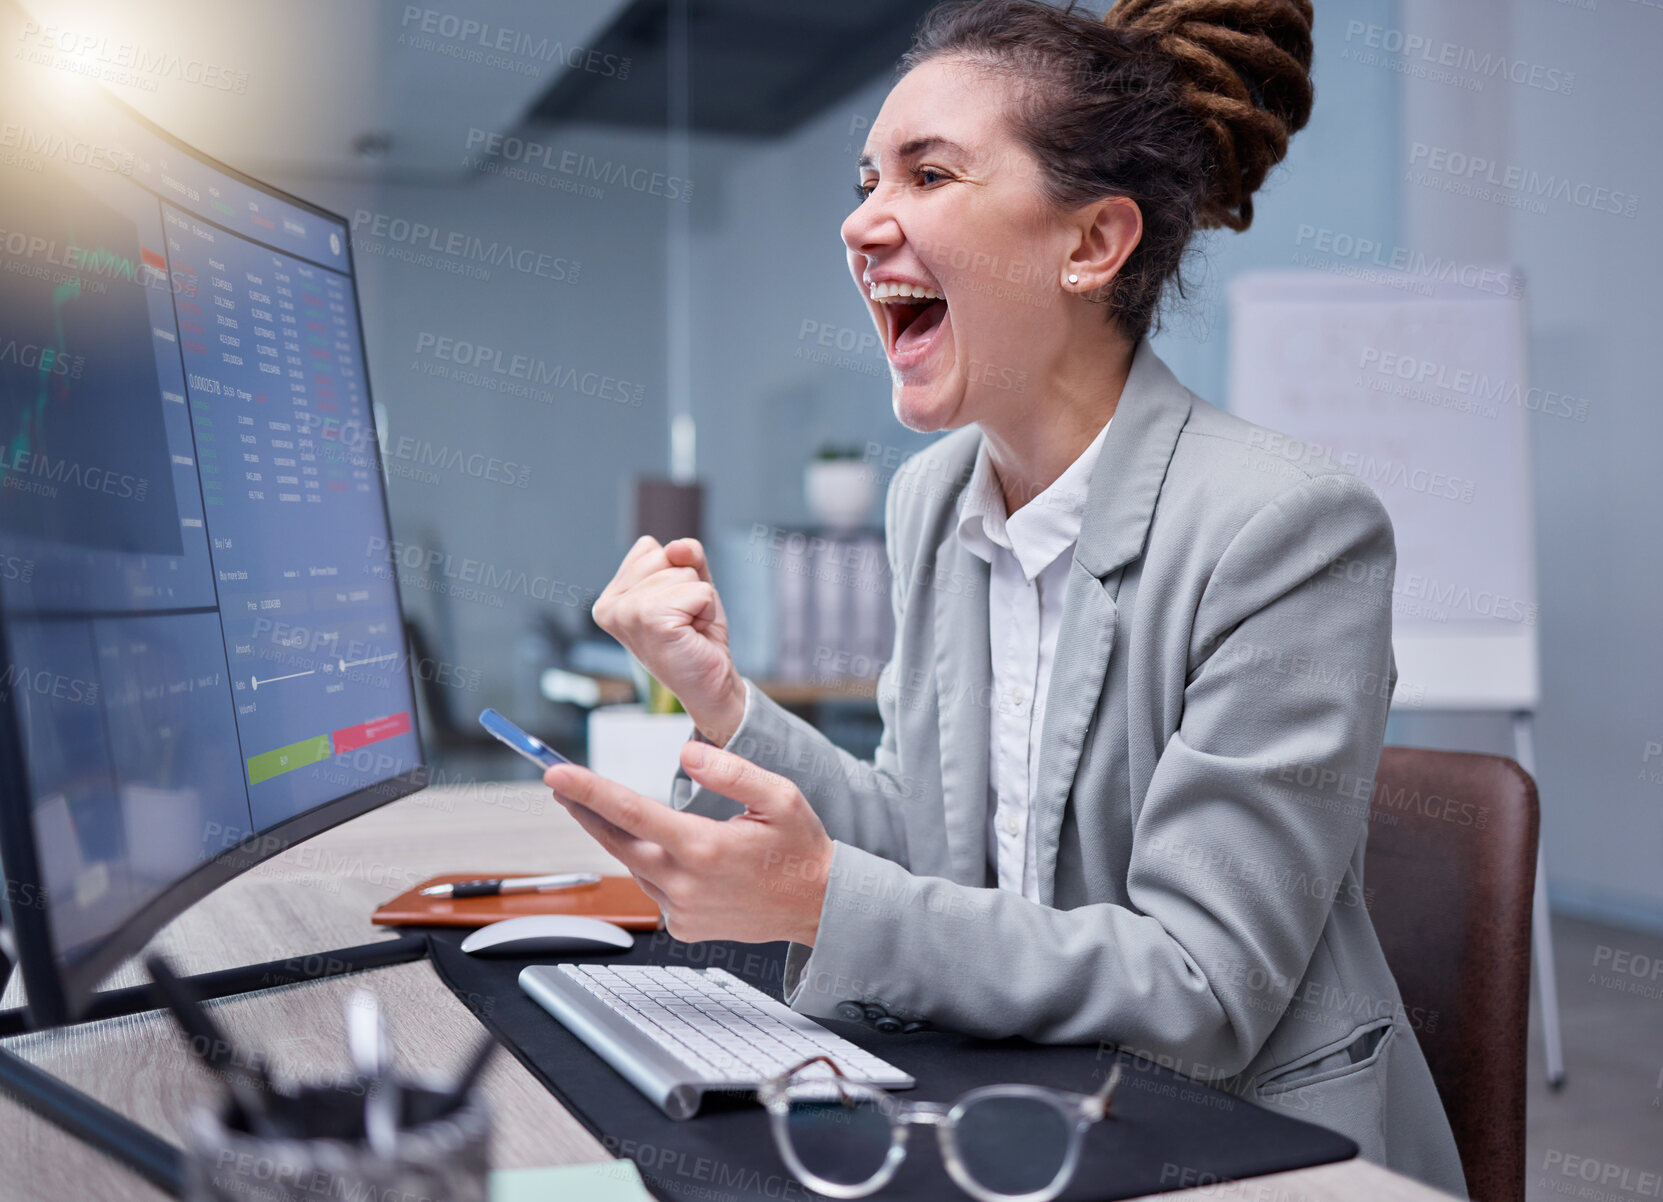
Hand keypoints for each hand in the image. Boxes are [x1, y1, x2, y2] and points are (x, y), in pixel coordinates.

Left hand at [543, 742, 832, 946]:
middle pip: (617, 842)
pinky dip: (655, 868)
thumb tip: (687, 753)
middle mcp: (687, 883)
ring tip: (627, 814)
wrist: (818, 906)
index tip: (555, 775)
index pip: (631, 813)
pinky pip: (655, 889)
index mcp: (704, 846)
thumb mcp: (780, 796)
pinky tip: (680, 857)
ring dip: (626, 840)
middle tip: (561, 786)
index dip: (587, 791)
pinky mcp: (685, 927)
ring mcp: (683, 910)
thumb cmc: (801, 848)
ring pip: (636, 866)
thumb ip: (731, 771)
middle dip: (585, 812)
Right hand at [593, 536, 745, 744]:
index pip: (648, 548)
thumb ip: (685, 556)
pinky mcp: (651, 619)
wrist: (709, 683)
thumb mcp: (690, 585)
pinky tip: (693, 633)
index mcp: (610, 597)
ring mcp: (627, 612)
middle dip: (687, 584)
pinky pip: (698, 590)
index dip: (674, 573)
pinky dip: (706, 610)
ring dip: (698, 600)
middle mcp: (609, 605)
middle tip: (683, 621)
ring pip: (683, 572)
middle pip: (665, 555)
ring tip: (687, 629)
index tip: (673, 609)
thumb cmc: (695, 637)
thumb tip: (677, 547)